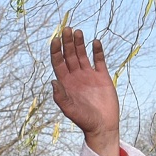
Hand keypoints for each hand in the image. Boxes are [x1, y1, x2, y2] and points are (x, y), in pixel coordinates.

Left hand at [49, 26, 121, 155]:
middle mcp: (76, 76)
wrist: (103, 126)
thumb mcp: (69, 110)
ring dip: (80, 43)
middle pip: (69, 55)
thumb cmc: (84, 120)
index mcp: (66, 83)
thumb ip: (61, 97)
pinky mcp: (102, 76)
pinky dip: (97, 51)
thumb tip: (53, 81)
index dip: (56, 51)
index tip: (55, 39)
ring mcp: (89, 75)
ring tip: (78, 31)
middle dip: (67, 42)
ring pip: (82, 55)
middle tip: (67, 29)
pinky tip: (95, 42)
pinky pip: (99, 60)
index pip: (58, 62)